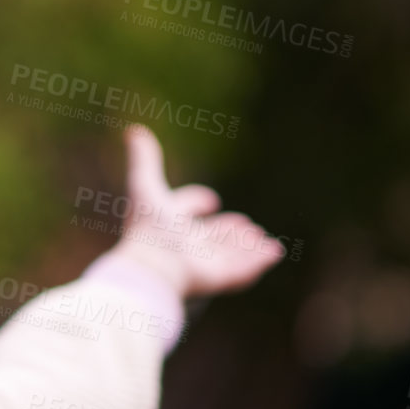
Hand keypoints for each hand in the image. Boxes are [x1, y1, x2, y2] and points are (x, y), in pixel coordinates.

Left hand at [108, 123, 284, 299]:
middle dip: (227, 230)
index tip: (209, 200)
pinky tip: (275, 252)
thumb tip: (134, 130)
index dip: (195, 202)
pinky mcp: (218, 279)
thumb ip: (144, 159)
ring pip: (227, 253)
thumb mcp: (145, 185)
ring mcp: (202, 264)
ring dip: (245, 245)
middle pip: (209, 236)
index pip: (184, 210)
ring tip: (260, 236)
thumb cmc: (150, 227)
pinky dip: (259, 261)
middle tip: (245, 223)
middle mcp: (184, 245)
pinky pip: (243, 271)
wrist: (154, 267)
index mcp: (167, 223)